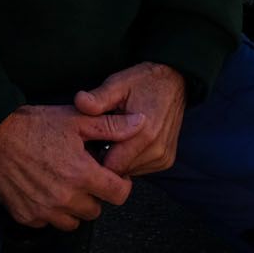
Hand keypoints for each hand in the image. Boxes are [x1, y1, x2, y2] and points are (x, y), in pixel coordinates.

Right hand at [0, 104, 141, 230]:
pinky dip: (50, 211)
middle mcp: (65, 198)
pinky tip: (44, 189)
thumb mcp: (76, 119)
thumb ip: (111, 126)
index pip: (119, 195)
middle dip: (95, 195)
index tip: (113, 175)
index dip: (121, 184)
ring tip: (65, 183)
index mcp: (82, 174)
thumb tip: (141, 124)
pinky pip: (47, 223)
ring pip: (72, 221)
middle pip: (96, 210)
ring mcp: (44, 210)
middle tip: (85, 175)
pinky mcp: (25, 216)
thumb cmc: (33, 124)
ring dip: (74, 207)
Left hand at [74, 62, 186, 176]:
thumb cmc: (143, 81)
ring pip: (130, 172)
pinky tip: (128, 142)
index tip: (89, 144)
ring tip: (115, 138)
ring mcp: (164, 157)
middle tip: (101, 138)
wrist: (174, 80)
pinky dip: (131, 159)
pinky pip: (141, 168)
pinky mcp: (167, 160)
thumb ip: (99, 97)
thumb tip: (80, 102)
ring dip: (120, 159)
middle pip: (120, 171)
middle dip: (107, 158)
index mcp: (144, 134)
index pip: (110, 166)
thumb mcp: (118, 84)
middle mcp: (157, 150)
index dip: (94, 158)